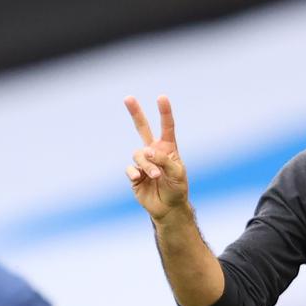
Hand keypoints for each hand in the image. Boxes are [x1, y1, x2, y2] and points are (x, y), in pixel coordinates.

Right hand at [124, 95, 187, 220]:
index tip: (161, 97)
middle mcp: (154, 151)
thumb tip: (146, 151)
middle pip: (142, 128)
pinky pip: (130, 168)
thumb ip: (164, 159)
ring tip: (156, 176)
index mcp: (168, 148)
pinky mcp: (134, 174)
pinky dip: (135, 172)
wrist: (168, 208)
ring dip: (147, 165)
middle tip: (128, 98)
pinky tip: (140, 178)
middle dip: (135, 113)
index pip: (167, 127)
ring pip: (139, 154)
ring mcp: (143, 162)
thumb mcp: (177, 173)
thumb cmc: (177, 188)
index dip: (164, 112)